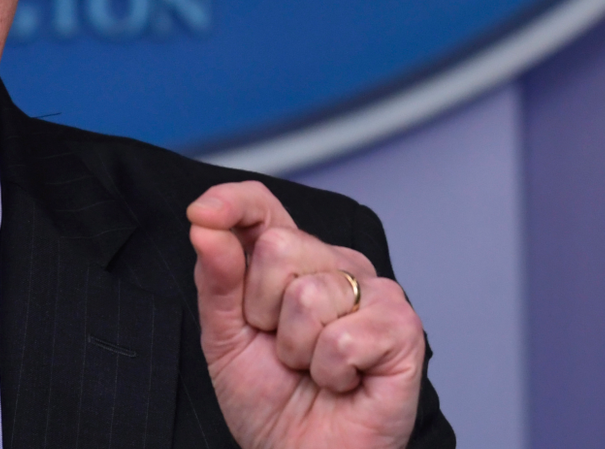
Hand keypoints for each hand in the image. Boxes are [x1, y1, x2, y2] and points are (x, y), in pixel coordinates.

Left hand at [187, 182, 423, 448]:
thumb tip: (205, 226)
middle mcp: (335, 266)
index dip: (233, 202)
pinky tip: (342, 381)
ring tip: (312, 368)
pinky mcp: (402, 327)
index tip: (202, 214)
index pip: (263, 206)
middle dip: (261, 310)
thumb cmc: (271, 403)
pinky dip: (331, 371)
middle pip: (278, 246)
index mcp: (290, 261)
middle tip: (281, 349)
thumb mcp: (224, 338)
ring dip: (297, 349)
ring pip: (310, 294)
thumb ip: (216, 280)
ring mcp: (374, 292)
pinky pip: (345, 336)